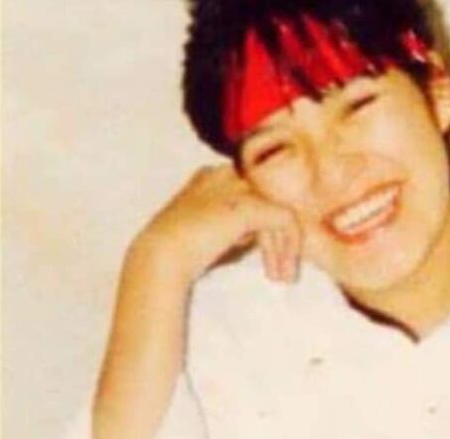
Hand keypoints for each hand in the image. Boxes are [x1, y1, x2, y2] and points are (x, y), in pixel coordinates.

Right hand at [130, 164, 302, 284]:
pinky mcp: (248, 204)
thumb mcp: (213, 232)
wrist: (160, 259)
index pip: (254, 192)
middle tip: (283, 267)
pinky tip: (283, 270)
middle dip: (279, 234)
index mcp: (212, 176)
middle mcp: (226, 174)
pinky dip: (289, 245)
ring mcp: (238, 187)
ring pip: (278, 209)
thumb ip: (239, 227)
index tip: (270, 254)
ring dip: (285, 245)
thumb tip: (265, 235)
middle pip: (269, 198)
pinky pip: (284, 219)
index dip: (266, 223)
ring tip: (285, 276)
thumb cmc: (180, 253)